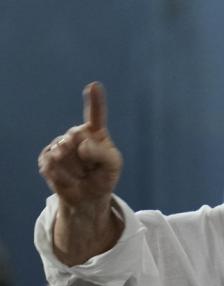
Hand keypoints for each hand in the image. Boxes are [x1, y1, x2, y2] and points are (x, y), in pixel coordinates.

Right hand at [38, 82, 123, 264]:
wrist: (87, 196)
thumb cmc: (103, 176)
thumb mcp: (112, 166)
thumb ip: (103, 153)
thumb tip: (83, 145)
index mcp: (96, 133)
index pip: (95, 115)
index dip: (95, 100)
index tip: (94, 86)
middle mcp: (76, 135)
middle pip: (76, 136)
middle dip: (85, 156)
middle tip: (90, 167)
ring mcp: (59, 145)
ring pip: (63, 153)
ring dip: (74, 169)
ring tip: (80, 173)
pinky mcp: (46, 157)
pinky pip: (52, 165)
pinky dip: (62, 176)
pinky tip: (68, 178)